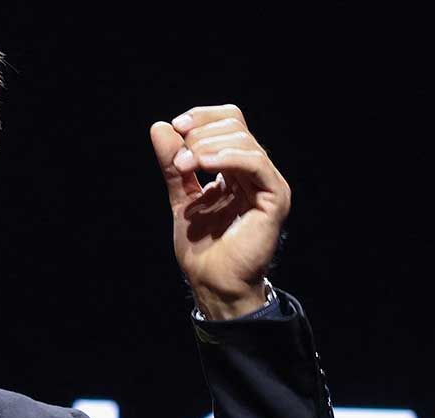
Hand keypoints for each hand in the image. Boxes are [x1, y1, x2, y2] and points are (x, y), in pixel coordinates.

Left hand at [149, 104, 290, 319]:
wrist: (214, 283)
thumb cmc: (202, 249)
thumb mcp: (181, 197)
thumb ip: (173, 165)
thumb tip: (159, 126)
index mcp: (238, 170)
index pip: (229, 122)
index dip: (202, 118)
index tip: (175, 127)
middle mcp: (256, 173)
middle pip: (235, 126)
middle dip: (199, 136)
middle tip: (178, 163)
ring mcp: (269, 184)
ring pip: (244, 140)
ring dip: (207, 147)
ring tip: (184, 167)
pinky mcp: (275, 198)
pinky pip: (255, 163)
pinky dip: (227, 157)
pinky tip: (203, 163)